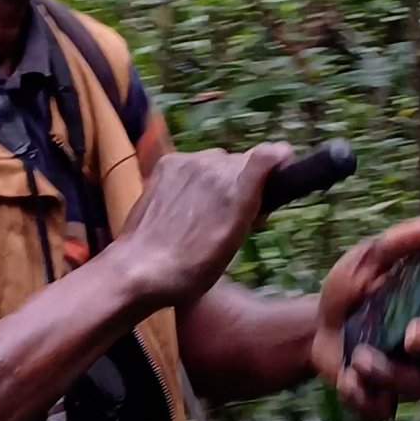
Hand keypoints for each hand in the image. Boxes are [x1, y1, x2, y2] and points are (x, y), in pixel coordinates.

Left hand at [112, 142, 295, 309]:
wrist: (139, 267)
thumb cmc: (194, 267)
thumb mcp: (234, 240)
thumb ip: (254, 203)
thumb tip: (269, 176)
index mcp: (237, 186)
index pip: (272, 153)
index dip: (280, 163)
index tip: (279, 182)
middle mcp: (215, 164)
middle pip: (243, 162)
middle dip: (245, 181)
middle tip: (235, 214)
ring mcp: (188, 161)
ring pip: (219, 162)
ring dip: (220, 179)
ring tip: (206, 212)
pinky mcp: (167, 163)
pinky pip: (194, 163)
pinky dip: (196, 177)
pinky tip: (185, 204)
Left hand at [311, 217, 419, 420]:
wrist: (315, 327)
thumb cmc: (350, 292)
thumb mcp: (363, 260)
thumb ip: (392, 245)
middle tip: (412, 337)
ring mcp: (408, 373)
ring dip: (392, 374)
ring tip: (359, 357)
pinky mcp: (383, 396)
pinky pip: (385, 409)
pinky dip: (366, 398)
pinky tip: (346, 380)